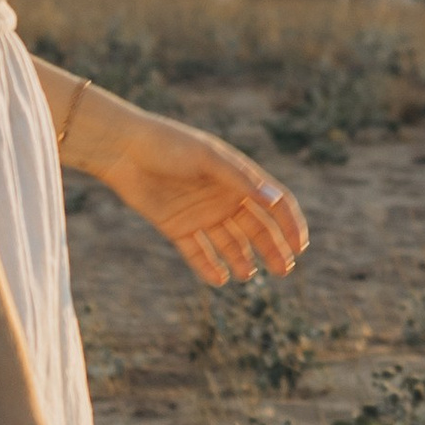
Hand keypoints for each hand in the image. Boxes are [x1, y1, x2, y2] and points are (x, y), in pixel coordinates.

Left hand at [79, 100, 307, 288]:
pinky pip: (198, 253)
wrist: (124, 150)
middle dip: (272, 249)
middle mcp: (224, 198)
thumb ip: (241, 180)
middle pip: (257, 229)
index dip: (290, 224)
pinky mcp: (177, 228)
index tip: (300, 247)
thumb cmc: (170, 146)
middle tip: (283, 271)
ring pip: (230, 244)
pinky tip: (219, 278)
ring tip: (246, 274)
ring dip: (242, 260)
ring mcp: (201, 215)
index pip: (275, 204)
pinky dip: (208, 267)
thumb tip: (275, 200)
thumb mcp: (208, 159)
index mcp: (238, 178)